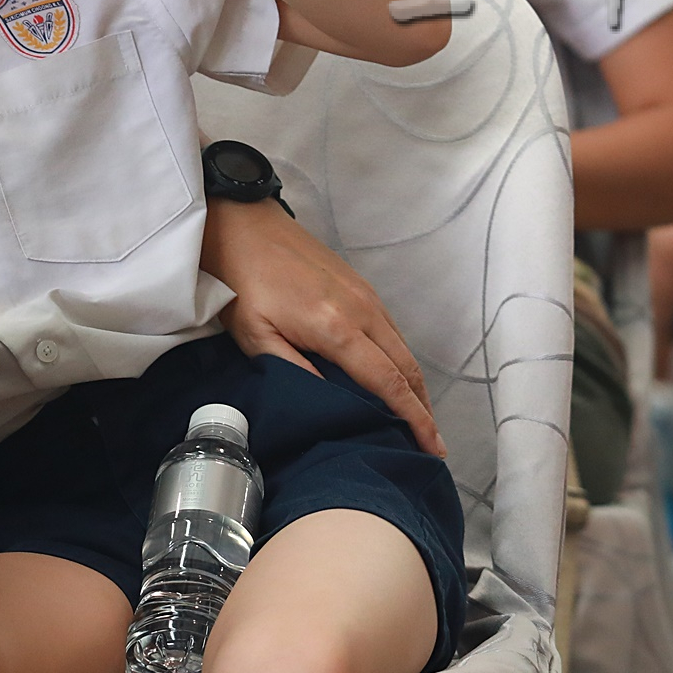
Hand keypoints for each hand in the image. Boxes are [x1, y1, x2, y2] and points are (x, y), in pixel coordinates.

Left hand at [204, 198, 444, 456]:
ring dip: (414, 385)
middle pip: (406, 368)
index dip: (414, 419)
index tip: (433, 448)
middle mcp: (362, 310)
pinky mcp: (359, 284)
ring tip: (418, 418)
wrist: (242, 224)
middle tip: (431, 445)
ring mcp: (364, 294)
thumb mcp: (254, 334)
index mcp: (336, 328)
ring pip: (403, 348)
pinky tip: (395, 376)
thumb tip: (330, 404)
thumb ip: (293, 371)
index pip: (388, 382)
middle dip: (423, 409)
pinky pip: (391, 329)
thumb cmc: (240, 281)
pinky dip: (401, 359)